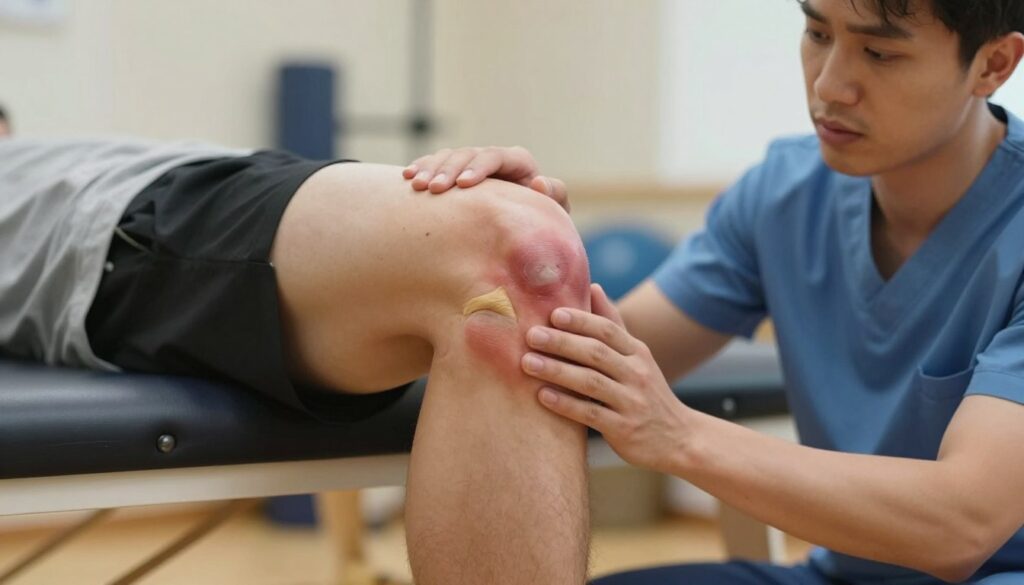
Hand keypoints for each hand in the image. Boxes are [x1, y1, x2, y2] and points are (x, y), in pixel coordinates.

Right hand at [403, 146, 569, 211]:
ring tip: (416, 185)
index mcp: (518, 162)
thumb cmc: (541, 219)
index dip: (480, 166)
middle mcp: (493, 159)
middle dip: (449, 169)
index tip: (464, 184)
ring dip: (431, 169)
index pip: (497, 156)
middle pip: (468, 154)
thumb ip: (554, 195)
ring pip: (448, 157)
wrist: (521, 227)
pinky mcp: (454, 172)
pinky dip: (421, 168)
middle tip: (434, 189)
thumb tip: (539, 182)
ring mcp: (471, 164)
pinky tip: (407, 177)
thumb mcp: (554, 210)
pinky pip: (434, 163)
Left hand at [520, 283, 692, 471]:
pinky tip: (542, 396)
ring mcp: (632, 402)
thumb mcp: (638, 358)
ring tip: (528, 363)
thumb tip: (594, 287)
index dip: (581, 320)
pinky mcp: (624, 429)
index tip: (553, 314)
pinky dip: (566, 404)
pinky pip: (591, 414)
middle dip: (562, 342)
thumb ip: (614, 326)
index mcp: (637, 353)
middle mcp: (637, 374)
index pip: (608, 330)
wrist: (680, 439)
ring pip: (591, 382)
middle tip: (531, 335)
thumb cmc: (647, 393)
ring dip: (557, 370)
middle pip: (596, 353)